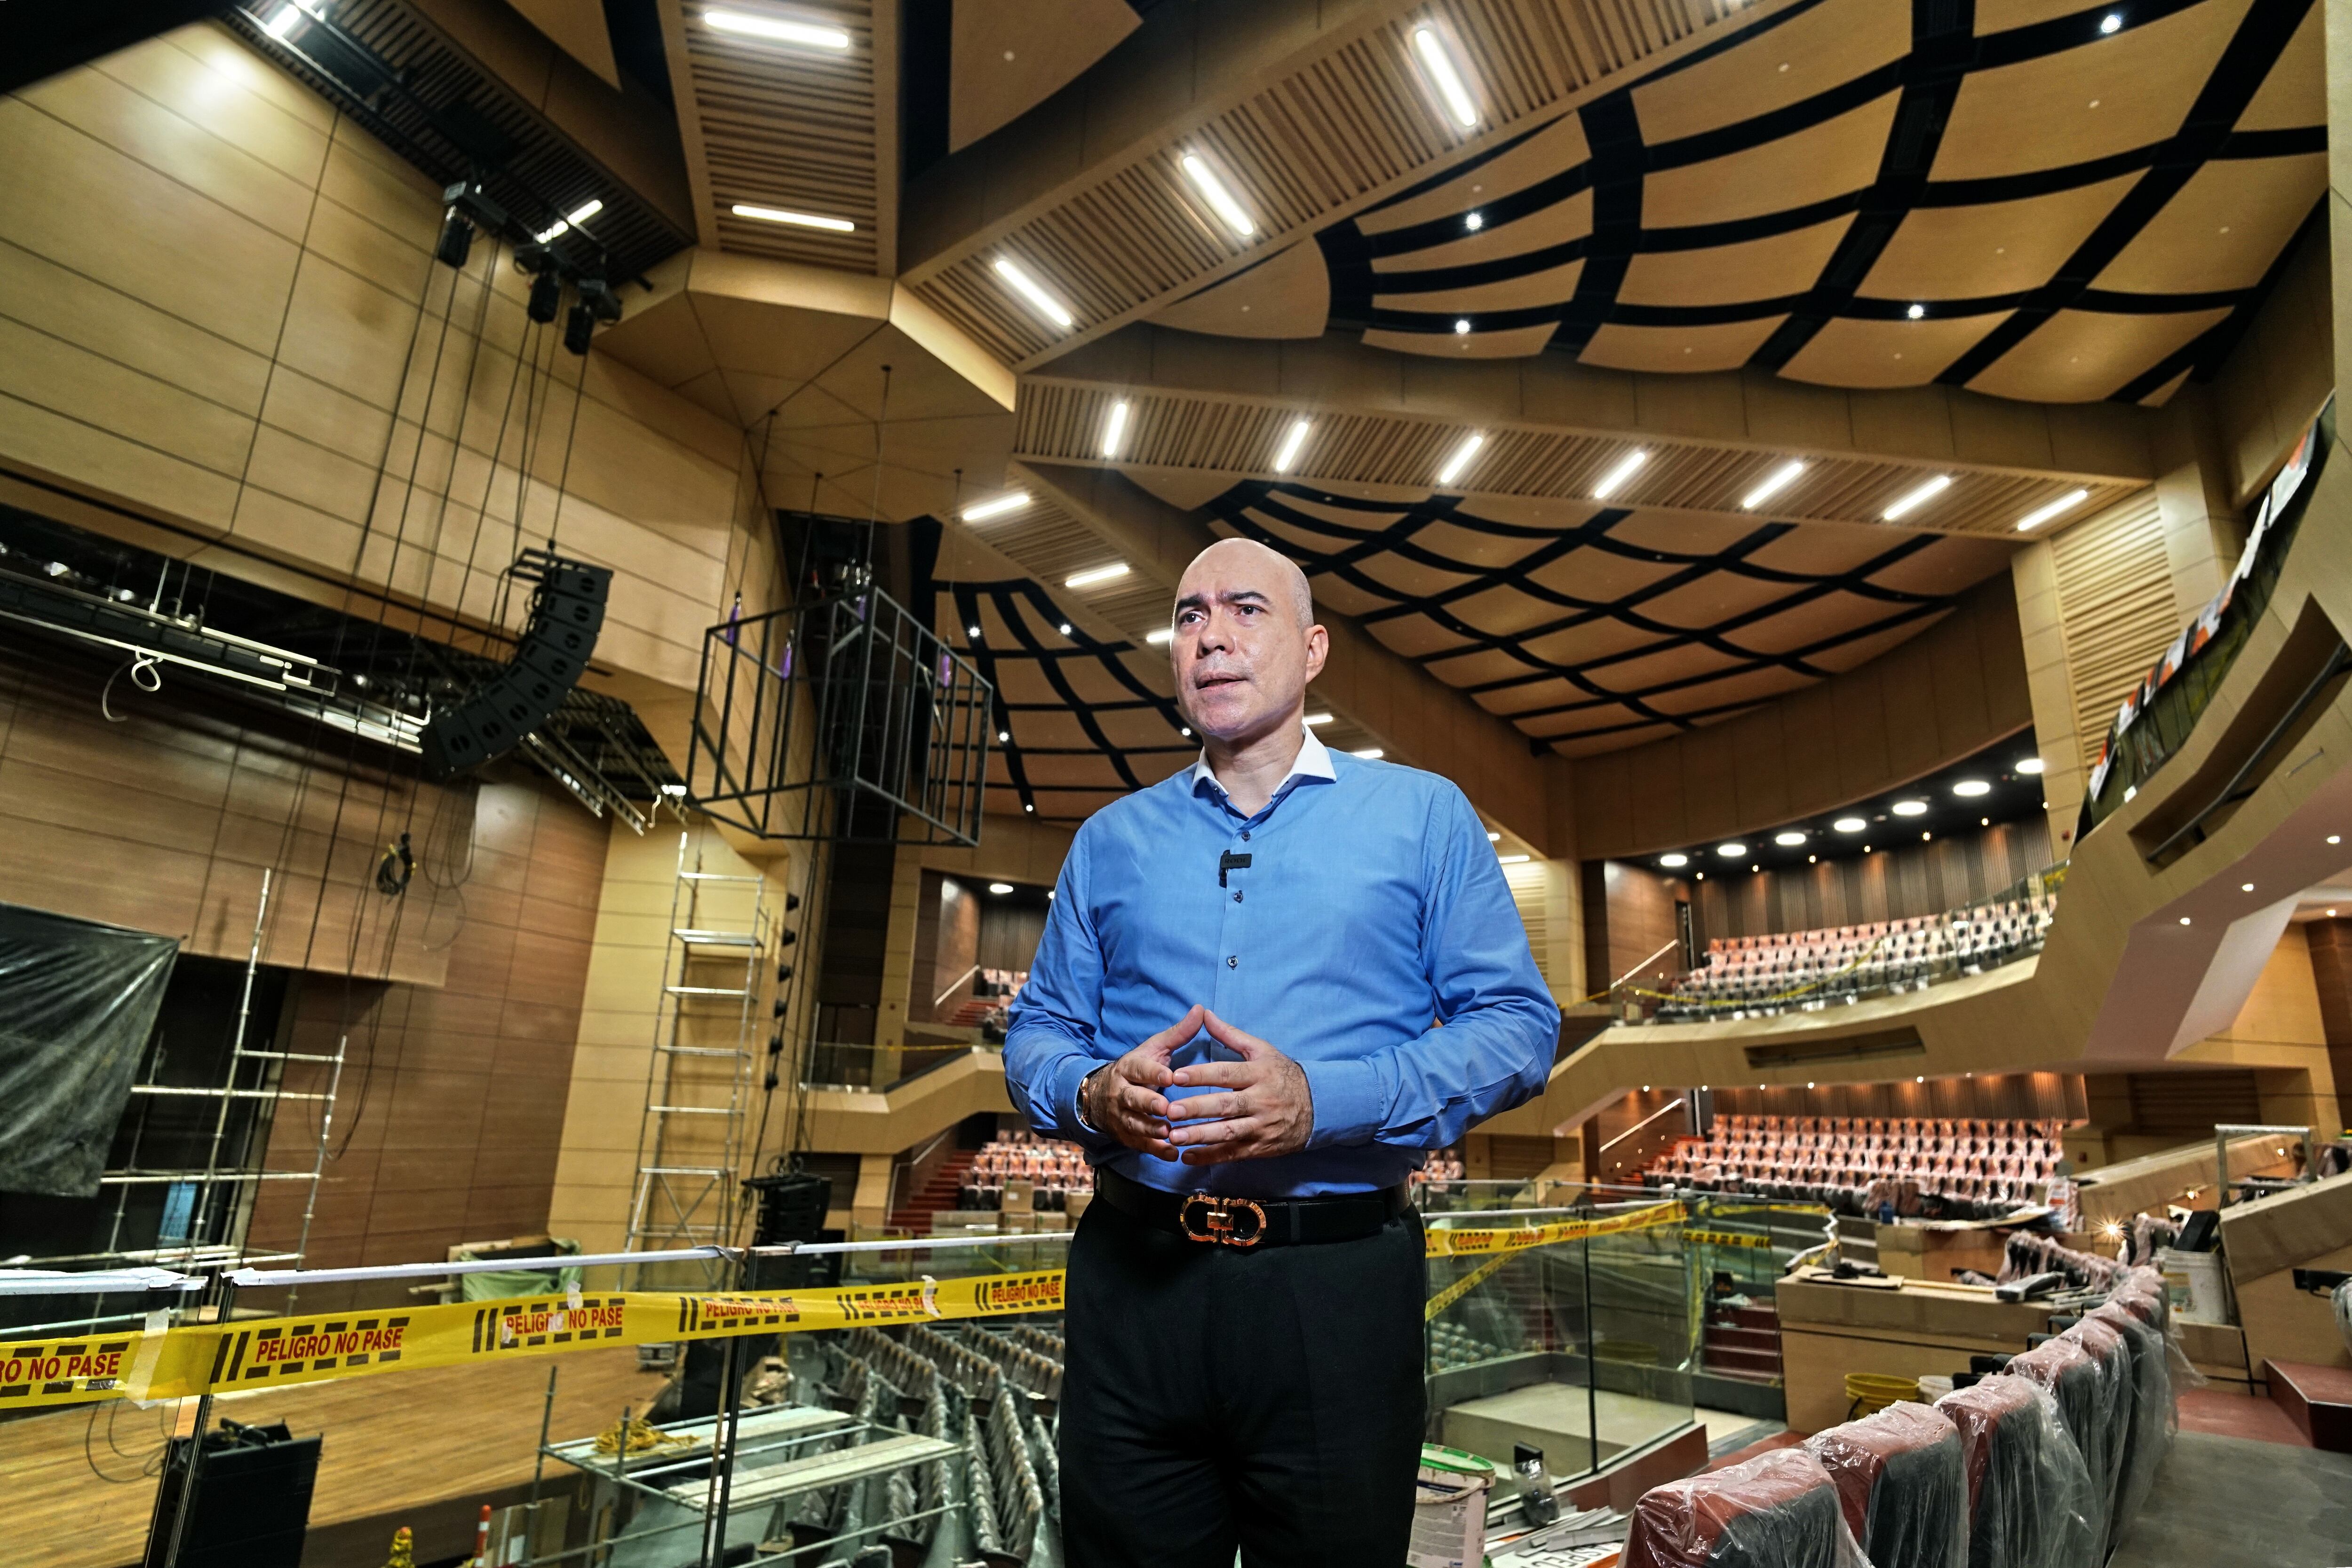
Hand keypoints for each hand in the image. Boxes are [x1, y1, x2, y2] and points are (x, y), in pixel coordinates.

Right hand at [1080, 1005, 1203, 1157]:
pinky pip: (1139, 1144)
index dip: (1153, 1072)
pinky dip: (1155, 1150)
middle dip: (1148, 1103)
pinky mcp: (1125, 1135)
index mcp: (1129, 1068)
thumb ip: (1178, 1034)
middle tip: (1166, 1108)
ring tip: (1170, 1134)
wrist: (1099, 1096)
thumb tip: (1201, 1009)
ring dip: (1151, 1130)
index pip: (1139, 1068)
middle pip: (1132, 1098)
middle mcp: (1121, 1092)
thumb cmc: (1138, 1070)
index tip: (1171, 1075)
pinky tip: (1172, 1154)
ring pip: (1134, 1123)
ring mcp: (1121, 1116)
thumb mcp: (1154, 1049)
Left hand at [1162, 1009, 1313, 1164]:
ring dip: (1200, 1136)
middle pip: (1225, 1105)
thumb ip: (1230, 1034)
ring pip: (1228, 1132)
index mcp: (1258, 1074)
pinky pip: (1233, 1153)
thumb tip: (1204, 1014)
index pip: (1226, 1074)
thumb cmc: (1283, 1074)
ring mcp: (1261, 1125)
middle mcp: (1260, 1100)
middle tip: (1170, 1111)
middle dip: (1197, 1109)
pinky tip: (1189, 1157)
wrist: (1318, 1106)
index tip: (1176, 1076)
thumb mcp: (1262, 1050)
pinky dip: (1211, 1157)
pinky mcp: (1261, 1146)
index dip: (1201, 1075)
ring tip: (1174, 1137)